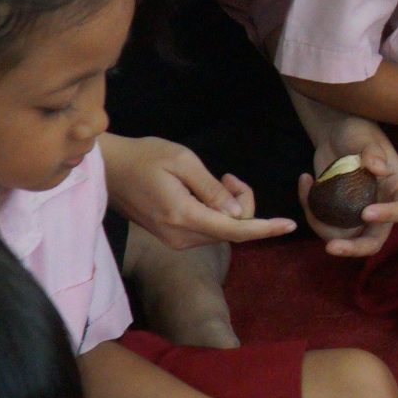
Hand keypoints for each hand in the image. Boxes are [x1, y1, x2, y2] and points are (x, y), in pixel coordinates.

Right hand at [101, 133, 299, 247]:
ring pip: (221, 231)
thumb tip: (238, 213)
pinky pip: (207, 230)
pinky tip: (205, 192)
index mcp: (184, 217)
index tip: (290, 225)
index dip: (266, 228)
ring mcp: (174, 241)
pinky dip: (217, 213)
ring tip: (216, 180)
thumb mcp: (182, 161)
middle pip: (231, 231)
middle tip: (228, 177)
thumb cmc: (144, 156)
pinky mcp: (171, 238)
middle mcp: (180, 237)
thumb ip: (212, 189)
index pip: (236, 230)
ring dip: (229, 208)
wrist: (108, 169)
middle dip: (243, 205)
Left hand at [299, 119, 397, 258]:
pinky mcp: (338, 215)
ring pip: (345, 239)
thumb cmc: (358, 131)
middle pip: (375, 240)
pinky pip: (325, 225)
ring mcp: (359, 214)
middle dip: (354, 248)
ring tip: (307, 190)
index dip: (390, 216)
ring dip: (322, 227)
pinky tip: (305, 181)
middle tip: (332, 247)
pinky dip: (310, 211)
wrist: (336, 133)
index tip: (366, 212)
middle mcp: (382, 207)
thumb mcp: (365, 135)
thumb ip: (372, 150)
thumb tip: (379, 169)